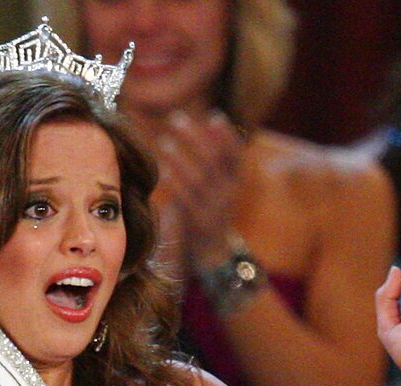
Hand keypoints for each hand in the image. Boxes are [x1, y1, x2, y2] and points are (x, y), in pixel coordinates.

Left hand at [156, 110, 243, 271]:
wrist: (214, 255)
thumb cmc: (211, 212)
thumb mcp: (219, 184)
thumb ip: (216, 156)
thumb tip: (210, 121)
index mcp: (235, 183)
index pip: (236, 154)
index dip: (227, 136)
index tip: (215, 116)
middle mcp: (228, 194)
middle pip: (214, 161)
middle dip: (195, 138)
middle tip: (175, 118)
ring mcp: (214, 210)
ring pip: (200, 179)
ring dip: (181, 159)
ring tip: (165, 141)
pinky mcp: (199, 224)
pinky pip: (187, 200)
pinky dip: (176, 183)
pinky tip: (163, 170)